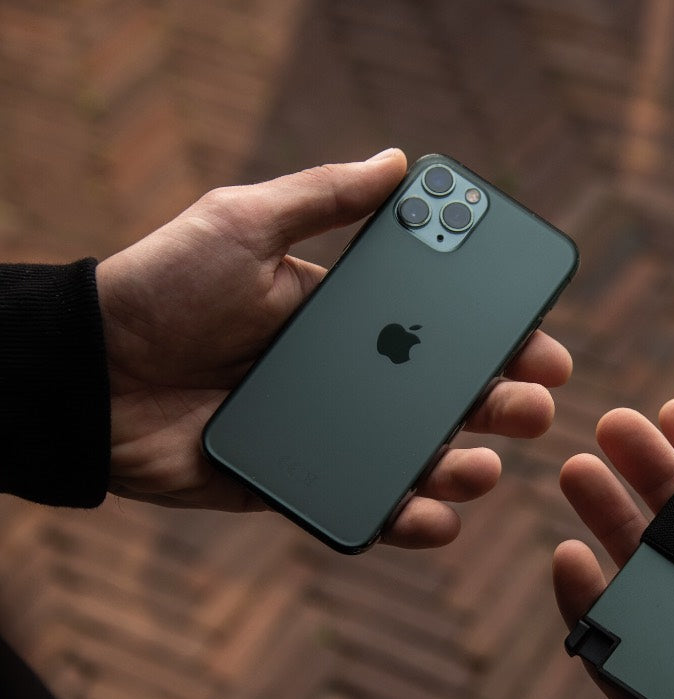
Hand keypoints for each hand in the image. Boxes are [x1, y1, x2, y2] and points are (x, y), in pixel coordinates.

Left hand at [96, 149, 571, 547]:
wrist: (89, 375)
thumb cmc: (163, 290)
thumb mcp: (244, 224)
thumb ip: (324, 199)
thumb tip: (401, 163)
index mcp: (350, 320)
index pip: (444, 330)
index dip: (502, 339)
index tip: (543, 345)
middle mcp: (353, 380)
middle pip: (449, 400)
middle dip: (504, 405)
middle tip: (533, 407)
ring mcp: (334, 437)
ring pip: (421, 460)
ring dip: (466, 468)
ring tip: (482, 465)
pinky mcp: (304, 486)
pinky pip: (369, 508)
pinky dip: (410, 521)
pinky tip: (436, 515)